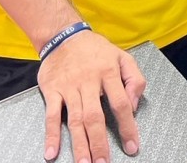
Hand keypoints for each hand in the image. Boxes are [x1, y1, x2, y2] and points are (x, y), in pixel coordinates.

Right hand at [38, 31, 146, 162]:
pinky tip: (52, 152)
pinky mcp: (52, 90)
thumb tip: (134, 105)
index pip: (121, 103)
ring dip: (79, 143)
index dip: (127, 127)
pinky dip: (51, 134)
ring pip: (75, 119)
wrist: (63, 35)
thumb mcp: (122, 56)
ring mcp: (69, 87)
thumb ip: (135, 79)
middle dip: (100, 142)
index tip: (132, 147)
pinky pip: (51, 115)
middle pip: (95, 116)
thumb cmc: (96, 50)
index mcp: (109, 72)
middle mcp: (89, 81)